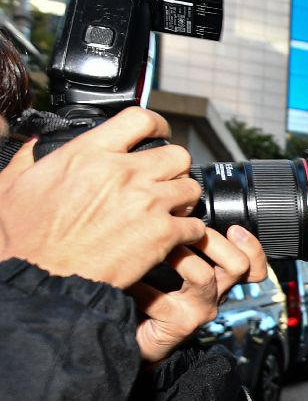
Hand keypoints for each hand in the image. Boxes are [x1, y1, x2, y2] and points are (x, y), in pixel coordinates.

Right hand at [0, 107, 204, 287]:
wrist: (44, 280)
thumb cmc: (25, 240)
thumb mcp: (13, 186)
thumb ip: (30, 159)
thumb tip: (36, 143)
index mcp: (89, 154)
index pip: (139, 119)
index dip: (155, 125)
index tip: (158, 134)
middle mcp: (124, 172)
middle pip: (176, 154)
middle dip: (174, 168)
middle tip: (164, 182)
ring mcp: (147, 202)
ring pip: (191, 188)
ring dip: (184, 199)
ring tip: (170, 211)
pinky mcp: (162, 233)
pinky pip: (195, 226)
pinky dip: (190, 233)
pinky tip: (175, 239)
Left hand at [129, 226, 266, 363]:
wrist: (132, 338)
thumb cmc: (148, 298)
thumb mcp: (170, 265)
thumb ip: (181, 243)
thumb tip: (179, 210)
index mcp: (218, 279)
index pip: (251, 264)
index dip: (251, 246)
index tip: (233, 228)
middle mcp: (215, 294)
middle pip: (238, 265)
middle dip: (211, 241)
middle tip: (184, 231)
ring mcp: (199, 310)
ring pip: (204, 275)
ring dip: (176, 256)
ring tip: (152, 249)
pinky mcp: (180, 324)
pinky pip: (160, 297)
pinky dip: (138, 285)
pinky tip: (125, 280)